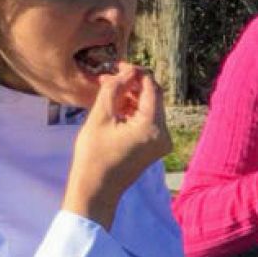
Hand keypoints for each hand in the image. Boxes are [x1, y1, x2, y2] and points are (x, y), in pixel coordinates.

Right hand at [64, 63, 171, 229]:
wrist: (95, 191)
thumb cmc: (93, 157)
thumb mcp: (100, 118)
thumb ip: (114, 90)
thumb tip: (125, 72)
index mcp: (153, 127)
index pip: (152, 88)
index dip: (136, 73)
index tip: (119, 65)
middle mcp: (164, 135)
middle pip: (153, 98)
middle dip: (133, 85)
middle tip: (110, 77)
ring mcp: (161, 143)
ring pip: (150, 109)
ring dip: (132, 98)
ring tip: (108, 91)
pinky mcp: (155, 147)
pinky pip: (148, 122)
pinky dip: (134, 112)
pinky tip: (116, 107)